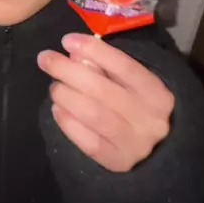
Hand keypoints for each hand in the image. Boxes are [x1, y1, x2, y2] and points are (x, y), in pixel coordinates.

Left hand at [37, 33, 174, 171]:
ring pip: (92, 114)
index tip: (67, 40)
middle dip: (68, 71)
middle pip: (102, 90)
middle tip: (45, 58)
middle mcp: (149, 119)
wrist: (158, 153)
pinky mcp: (117, 162)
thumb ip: (107, 67)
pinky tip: (57, 109)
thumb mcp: (132, 84)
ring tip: (54, 87)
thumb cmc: (141, 107)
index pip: (125, 66)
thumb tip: (75, 53)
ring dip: (66, 96)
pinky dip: (68, 122)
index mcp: (157, 93)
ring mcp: (134, 144)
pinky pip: (87, 141)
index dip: (94, 50)